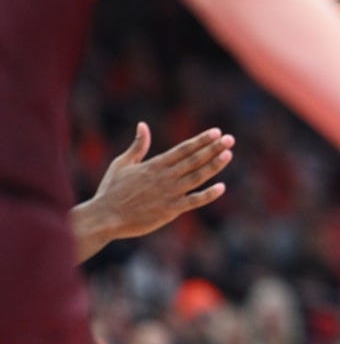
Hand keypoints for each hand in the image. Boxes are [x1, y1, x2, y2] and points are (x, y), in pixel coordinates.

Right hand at [72, 122, 233, 261]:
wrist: (104, 217)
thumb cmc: (111, 190)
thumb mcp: (123, 164)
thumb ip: (137, 146)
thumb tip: (142, 125)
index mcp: (155, 165)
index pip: (183, 149)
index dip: (201, 140)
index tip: (217, 132)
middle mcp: (165, 176)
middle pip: (194, 160)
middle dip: (213, 148)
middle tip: (230, 139)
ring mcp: (169, 193)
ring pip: (197, 177)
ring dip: (214, 165)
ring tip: (228, 154)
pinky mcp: (170, 210)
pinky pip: (193, 201)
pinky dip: (208, 195)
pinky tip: (222, 187)